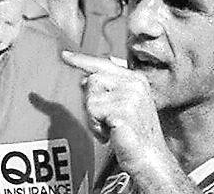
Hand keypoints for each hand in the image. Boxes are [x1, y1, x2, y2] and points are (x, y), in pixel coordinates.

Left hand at [62, 51, 167, 174]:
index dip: (82, 59)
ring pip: (90, 97)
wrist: (150, 159)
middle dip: (91, 102)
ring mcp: (131, 96)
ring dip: (93, 117)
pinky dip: (95, 127)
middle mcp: (135, 83)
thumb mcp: (121, 105)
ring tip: (109, 127)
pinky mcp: (123, 111)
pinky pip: (93, 112)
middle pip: (93, 80)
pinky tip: (110, 134)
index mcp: (136, 79)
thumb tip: (84, 78)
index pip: (104, 63)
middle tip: (105, 120)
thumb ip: (106, 89)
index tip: (64, 55)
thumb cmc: (133, 134)